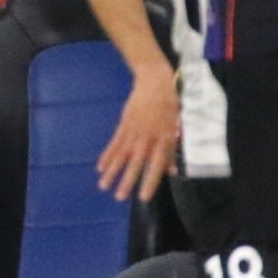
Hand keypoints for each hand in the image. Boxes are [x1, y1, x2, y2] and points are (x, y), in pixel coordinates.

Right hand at [96, 65, 180, 201]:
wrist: (155, 80)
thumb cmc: (171, 103)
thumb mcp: (177, 125)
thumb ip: (173, 149)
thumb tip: (172, 170)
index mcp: (164, 138)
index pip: (157, 164)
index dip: (150, 181)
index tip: (143, 197)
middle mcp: (148, 136)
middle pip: (136, 162)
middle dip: (127, 181)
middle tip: (119, 197)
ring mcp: (134, 130)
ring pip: (122, 154)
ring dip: (112, 171)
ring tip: (103, 186)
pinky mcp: (124, 123)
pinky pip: (114, 142)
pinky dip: (107, 155)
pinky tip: (100, 167)